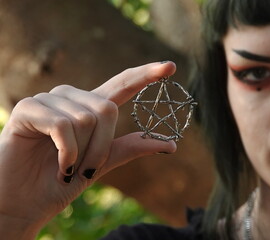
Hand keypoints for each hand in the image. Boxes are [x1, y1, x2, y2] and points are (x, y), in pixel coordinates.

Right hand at [0, 62, 176, 237]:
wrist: (24, 203)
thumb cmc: (60, 182)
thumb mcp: (101, 165)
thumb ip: (130, 148)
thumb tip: (171, 144)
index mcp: (90, 109)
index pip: (122, 84)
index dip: (146, 75)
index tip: (171, 67)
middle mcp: (71, 98)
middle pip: (107, 109)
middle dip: (101, 148)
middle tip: (85, 169)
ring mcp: (48, 100)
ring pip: (87, 119)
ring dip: (82, 154)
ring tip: (66, 167)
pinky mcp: (28, 109)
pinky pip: (63, 126)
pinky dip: (67, 154)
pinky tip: (58, 165)